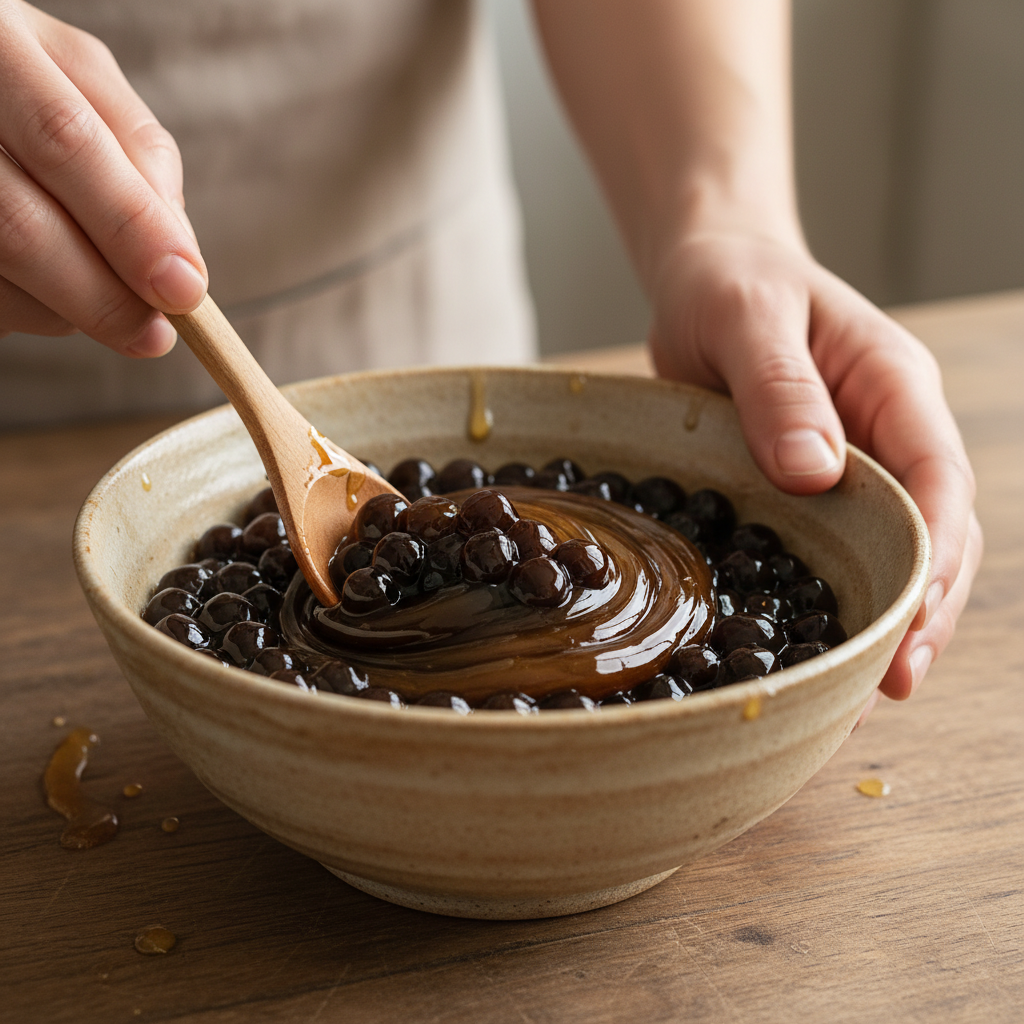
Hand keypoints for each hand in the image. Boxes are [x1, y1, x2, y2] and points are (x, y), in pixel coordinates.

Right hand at [0, 0, 205, 353]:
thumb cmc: (25, 83)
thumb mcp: (83, 84)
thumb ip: (138, 153)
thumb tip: (178, 256)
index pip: (65, 140)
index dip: (131, 224)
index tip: (185, 289)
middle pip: (18, 223)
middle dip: (103, 294)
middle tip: (155, 334)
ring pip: (2, 268)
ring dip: (68, 307)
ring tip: (99, 294)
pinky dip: (31, 309)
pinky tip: (46, 287)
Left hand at [649, 230, 981, 705]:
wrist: (708, 275)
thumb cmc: (729, 283)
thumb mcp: (746, 318)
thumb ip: (779, 388)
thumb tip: (815, 472)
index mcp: (892, 386)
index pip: (937, 474)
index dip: (934, 549)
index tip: (913, 614)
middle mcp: (887, 432)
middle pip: (932, 529)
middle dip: (923, 606)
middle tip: (892, 680)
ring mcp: (852, 464)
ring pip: (893, 548)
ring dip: (888, 615)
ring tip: (864, 690)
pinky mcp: (811, 486)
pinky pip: (838, 545)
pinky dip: (835, 596)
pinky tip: (817, 643)